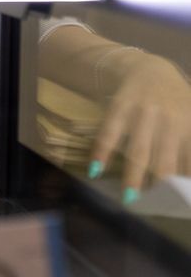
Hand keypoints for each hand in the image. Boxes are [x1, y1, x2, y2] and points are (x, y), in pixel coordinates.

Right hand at [93, 54, 190, 195]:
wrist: (150, 69)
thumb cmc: (176, 102)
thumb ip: (189, 147)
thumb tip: (188, 182)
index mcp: (190, 126)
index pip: (190, 160)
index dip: (185, 183)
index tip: (180, 203)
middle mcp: (170, 120)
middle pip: (165, 158)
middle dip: (161, 185)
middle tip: (154, 206)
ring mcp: (143, 114)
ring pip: (138, 150)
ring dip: (134, 175)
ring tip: (129, 198)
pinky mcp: (120, 107)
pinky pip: (109, 132)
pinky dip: (102, 151)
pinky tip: (95, 169)